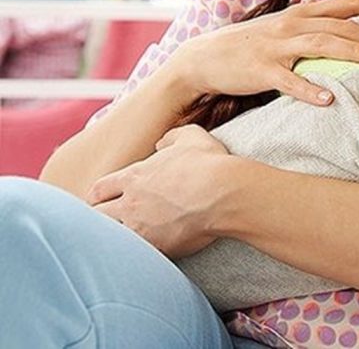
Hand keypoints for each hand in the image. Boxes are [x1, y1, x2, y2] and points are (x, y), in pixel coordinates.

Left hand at [87, 125, 230, 257]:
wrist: (223, 193)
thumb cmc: (208, 163)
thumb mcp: (190, 136)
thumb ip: (170, 138)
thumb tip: (161, 144)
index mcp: (135, 176)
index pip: (100, 189)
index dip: (98, 196)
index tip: (102, 201)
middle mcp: (131, 203)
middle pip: (97, 216)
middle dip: (99, 220)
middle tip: (105, 225)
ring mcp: (140, 227)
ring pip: (111, 239)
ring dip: (114, 240)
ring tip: (120, 244)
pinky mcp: (155, 248)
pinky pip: (134, 258)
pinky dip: (136, 257)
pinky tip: (142, 258)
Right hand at [171, 0, 358, 106]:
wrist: (205, 57)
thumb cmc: (253, 45)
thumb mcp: (286, 29)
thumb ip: (317, 30)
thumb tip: (354, 37)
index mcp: (302, 13)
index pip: (347, 3)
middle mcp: (292, 24)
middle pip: (341, 25)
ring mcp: (276, 46)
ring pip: (320, 45)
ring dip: (352, 52)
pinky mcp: (261, 70)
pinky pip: (287, 80)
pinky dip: (308, 89)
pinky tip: (328, 100)